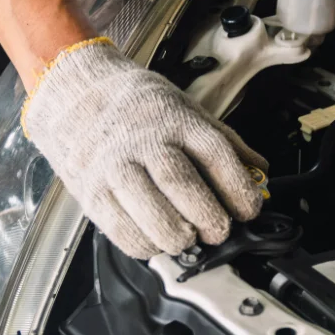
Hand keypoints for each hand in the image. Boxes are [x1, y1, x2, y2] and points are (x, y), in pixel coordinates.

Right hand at [22, 38, 266, 258]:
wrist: (74, 90)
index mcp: (176, 119)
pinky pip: (118, 228)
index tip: (249, 210)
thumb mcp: (188, 109)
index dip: (238, 188)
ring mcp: (113, 166)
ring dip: (177, 235)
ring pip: (149, 209)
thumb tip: (260, 170)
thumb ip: (226, 142)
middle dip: (208, 216)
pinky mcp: (90, 190)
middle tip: (219, 231)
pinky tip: (158, 244)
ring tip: (189, 240)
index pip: (215, 155)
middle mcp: (144, 142)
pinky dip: (144, 244)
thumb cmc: (138, 105)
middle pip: (181, 183)